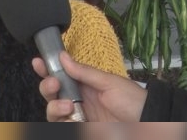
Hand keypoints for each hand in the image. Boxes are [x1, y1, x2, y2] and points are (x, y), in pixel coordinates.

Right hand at [32, 51, 147, 121]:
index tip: (37, 62)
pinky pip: (62, 126)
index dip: (47, 69)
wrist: (149, 124)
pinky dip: (63, 122)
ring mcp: (79, 117)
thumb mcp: (108, 82)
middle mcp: (79, 100)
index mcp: (85, 84)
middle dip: (47, 87)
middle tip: (54, 84)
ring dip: (54, 107)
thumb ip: (84, 72)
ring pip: (53, 112)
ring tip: (68, 106)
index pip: (61, 75)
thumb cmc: (132, 99)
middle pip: (52, 94)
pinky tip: (72, 119)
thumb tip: (62, 56)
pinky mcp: (82, 129)